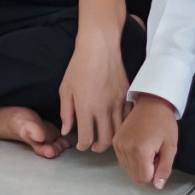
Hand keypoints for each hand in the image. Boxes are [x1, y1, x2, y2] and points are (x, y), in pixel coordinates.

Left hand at [57, 27, 129, 152]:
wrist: (100, 47)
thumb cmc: (79, 66)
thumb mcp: (66, 89)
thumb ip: (66, 112)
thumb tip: (67, 130)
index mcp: (86, 107)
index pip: (86, 138)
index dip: (82, 146)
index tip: (80, 145)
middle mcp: (104, 108)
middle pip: (105, 140)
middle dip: (97, 148)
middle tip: (93, 146)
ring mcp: (118, 103)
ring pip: (119, 132)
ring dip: (111, 138)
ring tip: (104, 137)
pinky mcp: (127, 96)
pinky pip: (128, 118)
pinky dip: (122, 125)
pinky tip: (116, 124)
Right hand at [114, 93, 179, 188]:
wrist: (152, 102)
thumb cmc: (164, 124)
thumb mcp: (171, 147)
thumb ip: (164, 168)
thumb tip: (157, 186)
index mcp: (140, 151)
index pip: (145, 178)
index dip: (155, 172)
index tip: (159, 158)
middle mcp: (125, 149)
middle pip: (135, 176)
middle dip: (146, 170)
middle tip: (154, 154)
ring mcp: (118, 145)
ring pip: (128, 170)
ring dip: (139, 166)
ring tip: (147, 149)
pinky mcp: (115, 141)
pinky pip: (122, 160)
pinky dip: (131, 159)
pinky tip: (139, 147)